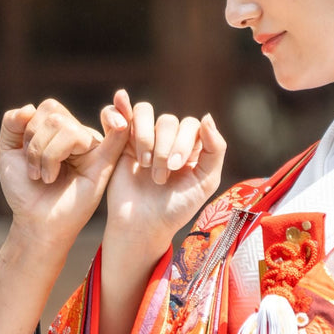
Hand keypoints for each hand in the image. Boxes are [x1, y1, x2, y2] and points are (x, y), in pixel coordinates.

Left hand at [0, 98, 130, 247]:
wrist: (35, 222)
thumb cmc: (24, 190)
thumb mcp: (8, 152)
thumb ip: (11, 123)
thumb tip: (31, 108)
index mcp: (58, 130)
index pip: (49, 108)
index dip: (30, 129)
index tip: (23, 156)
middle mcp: (78, 135)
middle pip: (56, 116)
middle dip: (35, 144)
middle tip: (34, 172)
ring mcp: (92, 148)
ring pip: (68, 129)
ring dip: (46, 155)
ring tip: (47, 177)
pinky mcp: (104, 164)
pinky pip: (116, 137)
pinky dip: (118, 125)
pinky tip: (117, 122)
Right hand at [104, 89, 226, 256]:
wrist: (142, 225)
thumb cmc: (177, 208)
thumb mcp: (205, 181)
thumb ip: (215, 150)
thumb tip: (207, 116)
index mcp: (191, 145)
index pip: (191, 125)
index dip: (184, 141)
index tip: (177, 166)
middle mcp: (167, 138)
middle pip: (167, 120)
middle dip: (164, 148)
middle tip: (160, 176)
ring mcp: (142, 137)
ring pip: (144, 112)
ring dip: (145, 138)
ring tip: (144, 165)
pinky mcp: (119, 141)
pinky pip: (118, 114)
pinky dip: (119, 109)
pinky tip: (121, 109)